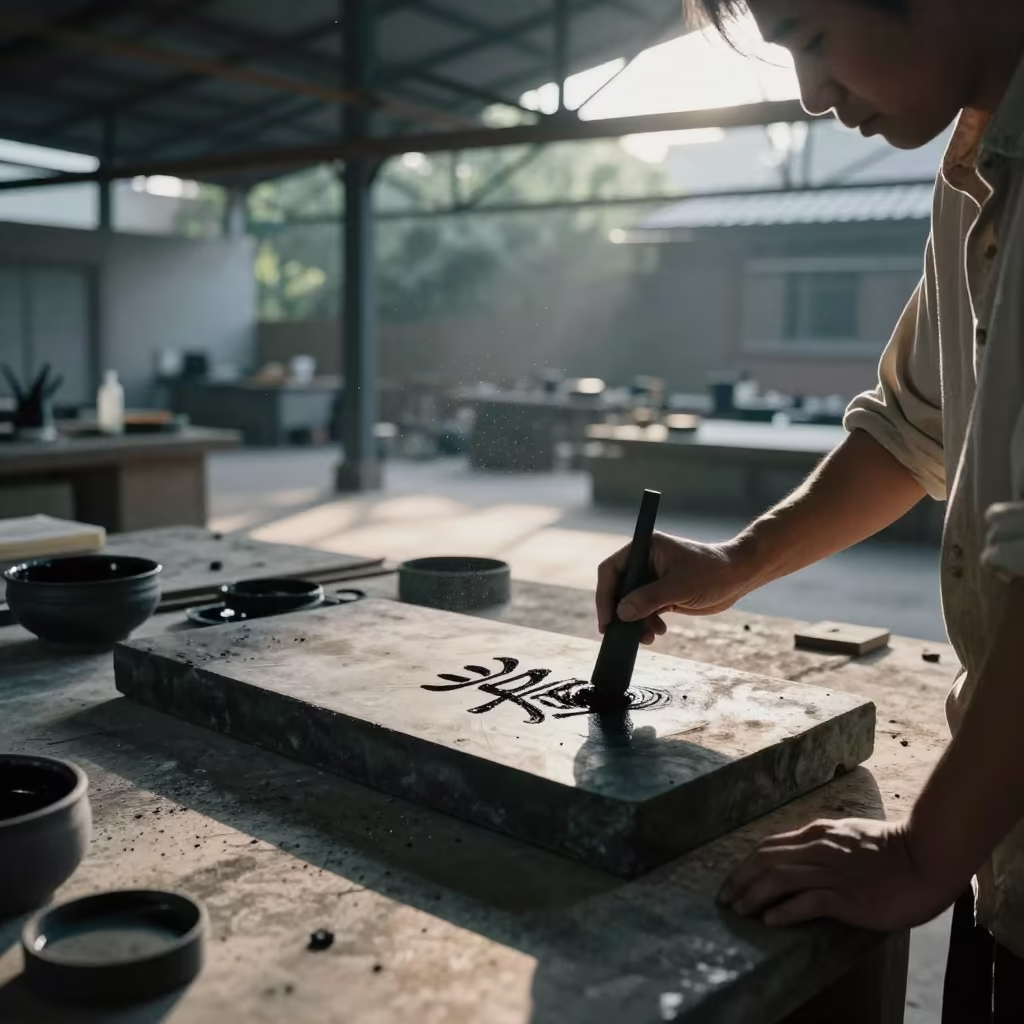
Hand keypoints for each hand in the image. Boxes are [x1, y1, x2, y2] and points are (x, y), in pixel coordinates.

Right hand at [596, 533, 754, 643]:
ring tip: (648, 637)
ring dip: (636, 622)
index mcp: (645, 548)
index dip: (605, 594)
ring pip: (631, 604)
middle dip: (621, 613)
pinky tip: (659, 632)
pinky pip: (645, 611)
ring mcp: (652, 578)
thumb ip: (649, 599)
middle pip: (618, 589)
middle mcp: (644, 562)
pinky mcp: (662, 594)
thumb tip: (621, 613)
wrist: (739, 577)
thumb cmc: (712, 572)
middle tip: (619, 635)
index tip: (607, 619)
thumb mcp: (679, 586)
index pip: (611, 570)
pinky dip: (648, 623)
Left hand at [717, 818, 962, 930]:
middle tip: (726, 899)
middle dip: (740, 880)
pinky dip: (785, 910)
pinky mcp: (847, 896)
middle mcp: (818, 849)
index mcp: (817, 833)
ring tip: (740, 910)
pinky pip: (807, 902)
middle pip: (765, 861)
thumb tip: (794, 854)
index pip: (768, 846)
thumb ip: (820, 842)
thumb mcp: (846, 835)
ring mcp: (832, 872)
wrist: (926, 858)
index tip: (732, 880)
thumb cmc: (891, 849)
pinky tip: (771, 921)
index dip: (745, 864)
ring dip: (754, 895)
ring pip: (779, 879)